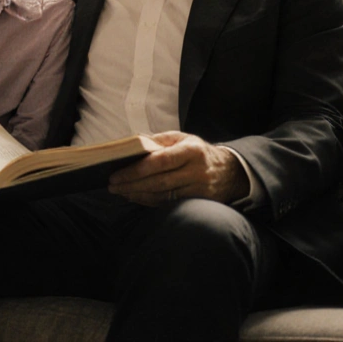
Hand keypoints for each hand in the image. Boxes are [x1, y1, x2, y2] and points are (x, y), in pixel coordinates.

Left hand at [107, 132, 248, 206]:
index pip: (160, 161)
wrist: (230, 171)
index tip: (117, 174)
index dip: (136, 170)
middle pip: (159, 181)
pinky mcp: (198, 201)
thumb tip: (132, 144)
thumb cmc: (198, 151)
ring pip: (162, 196)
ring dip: (137, 195)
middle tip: (112, 186)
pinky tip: (135, 197)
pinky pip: (169, 203)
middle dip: (132, 185)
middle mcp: (196, 170)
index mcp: (191, 150)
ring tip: (120, 192)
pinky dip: (149, 201)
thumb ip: (158, 140)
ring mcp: (199, 188)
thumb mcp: (183, 138)